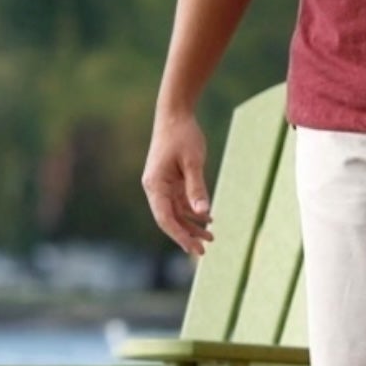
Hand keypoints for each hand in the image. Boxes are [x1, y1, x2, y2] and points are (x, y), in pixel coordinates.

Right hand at [142, 113, 213, 254]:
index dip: (179, 235)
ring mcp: (162, 184)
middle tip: (204, 250)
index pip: (165, 218)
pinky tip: (208, 219)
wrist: (175, 114)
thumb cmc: (183, 136)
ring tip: (211, 237)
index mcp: (155, 185)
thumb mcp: (193, 162)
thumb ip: (197, 188)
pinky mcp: (170, 180)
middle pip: (169, 219)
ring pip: (176, 212)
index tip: (194, 248)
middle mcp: (155, 187)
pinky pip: (180, 202)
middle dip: (186, 235)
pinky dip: (193, 211)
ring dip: (191, 225)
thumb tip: (203, 213)